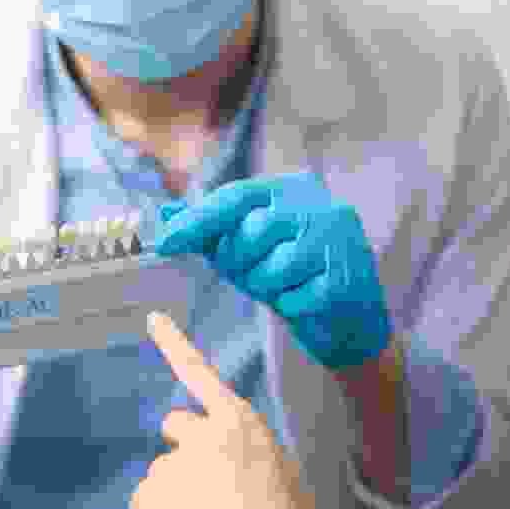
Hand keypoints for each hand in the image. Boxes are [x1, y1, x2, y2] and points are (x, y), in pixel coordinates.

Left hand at [129, 312, 316, 508]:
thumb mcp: (286, 477)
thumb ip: (253, 450)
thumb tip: (232, 450)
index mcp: (239, 423)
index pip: (200, 374)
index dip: (174, 344)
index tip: (151, 318)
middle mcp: (199, 432)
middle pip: (176, 424)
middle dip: (186, 445)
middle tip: (208, 487)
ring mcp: (168, 462)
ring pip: (165, 469)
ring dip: (178, 489)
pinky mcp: (146, 494)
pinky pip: (149, 498)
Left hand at [155, 172, 391, 369]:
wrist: (346, 320)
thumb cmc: (289, 275)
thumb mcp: (245, 249)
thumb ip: (209, 231)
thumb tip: (164, 214)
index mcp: (293, 188)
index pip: (236, 196)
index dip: (197, 220)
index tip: (162, 243)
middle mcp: (321, 205)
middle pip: (251, 231)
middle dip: (239, 262)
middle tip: (253, 275)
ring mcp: (338, 241)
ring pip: (272, 268)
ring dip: (267, 287)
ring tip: (286, 286)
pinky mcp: (345, 280)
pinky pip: (291, 299)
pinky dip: (290, 307)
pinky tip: (306, 301)